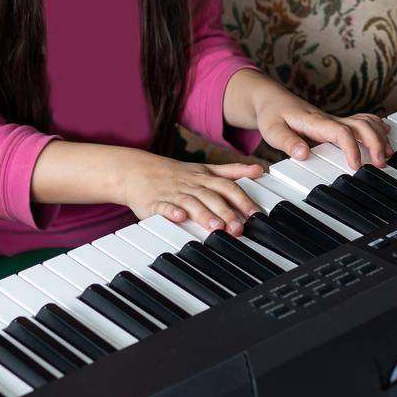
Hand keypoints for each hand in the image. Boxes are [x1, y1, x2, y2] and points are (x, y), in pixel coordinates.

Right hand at [112, 149, 263, 234]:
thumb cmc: (175, 173)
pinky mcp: (154, 202)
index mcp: (205, 177)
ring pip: (191, 203)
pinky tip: (178, 217)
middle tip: (239, 228)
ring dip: (204, 214)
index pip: (227, 187)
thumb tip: (259, 169)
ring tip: (216, 227)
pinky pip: (163, 206)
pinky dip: (171, 211)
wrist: (137, 170)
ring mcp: (173, 193)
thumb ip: (232, 170)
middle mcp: (192, 184)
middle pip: (212, 197)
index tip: (255, 215)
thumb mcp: (205, 168)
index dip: (242, 200)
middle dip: (227, 212)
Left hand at [254, 97, 391, 170]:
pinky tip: (386, 133)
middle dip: (376, 143)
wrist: (272, 99)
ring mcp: (335, 119)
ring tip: (387, 154)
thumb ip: (287, 142)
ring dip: (380, 135)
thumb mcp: (272, 130)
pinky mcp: (336, 122)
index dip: (352, 148)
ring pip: (366, 121)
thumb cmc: (272, 115)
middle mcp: (330, 119)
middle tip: (381, 163)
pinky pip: (362, 120)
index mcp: (316, 122)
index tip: (356, 166)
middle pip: (362, 125)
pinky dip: (377, 126)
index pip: (341, 132)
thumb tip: (304, 154)